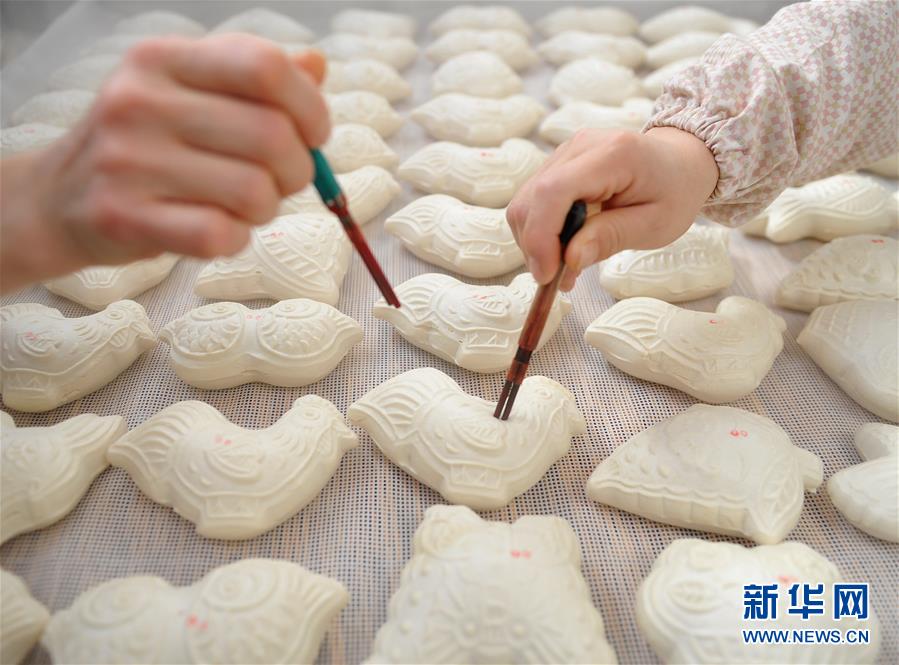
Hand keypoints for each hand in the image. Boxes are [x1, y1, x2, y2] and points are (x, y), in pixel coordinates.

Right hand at [0, 34, 328, 293]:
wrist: (60, 198)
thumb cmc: (148, 144)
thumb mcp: (190, 93)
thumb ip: (251, 79)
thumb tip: (315, 64)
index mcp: (163, 58)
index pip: (264, 66)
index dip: (310, 106)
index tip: (314, 134)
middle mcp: (140, 100)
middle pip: (272, 135)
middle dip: (298, 169)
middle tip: (283, 181)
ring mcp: (126, 159)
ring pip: (254, 191)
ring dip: (266, 208)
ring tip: (244, 205)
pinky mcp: (123, 216)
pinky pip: (220, 235)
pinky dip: (235, 239)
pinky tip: (217, 229)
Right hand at [506, 127, 718, 290]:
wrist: (680, 162)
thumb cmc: (674, 192)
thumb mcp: (655, 225)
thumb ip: (610, 238)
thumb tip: (570, 259)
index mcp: (612, 155)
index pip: (553, 192)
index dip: (541, 236)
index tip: (548, 275)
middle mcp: (580, 146)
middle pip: (531, 199)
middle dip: (534, 246)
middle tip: (557, 278)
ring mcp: (564, 152)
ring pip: (524, 202)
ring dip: (535, 242)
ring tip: (564, 266)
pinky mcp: (557, 164)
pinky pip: (533, 201)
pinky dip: (541, 231)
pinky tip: (564, 248)